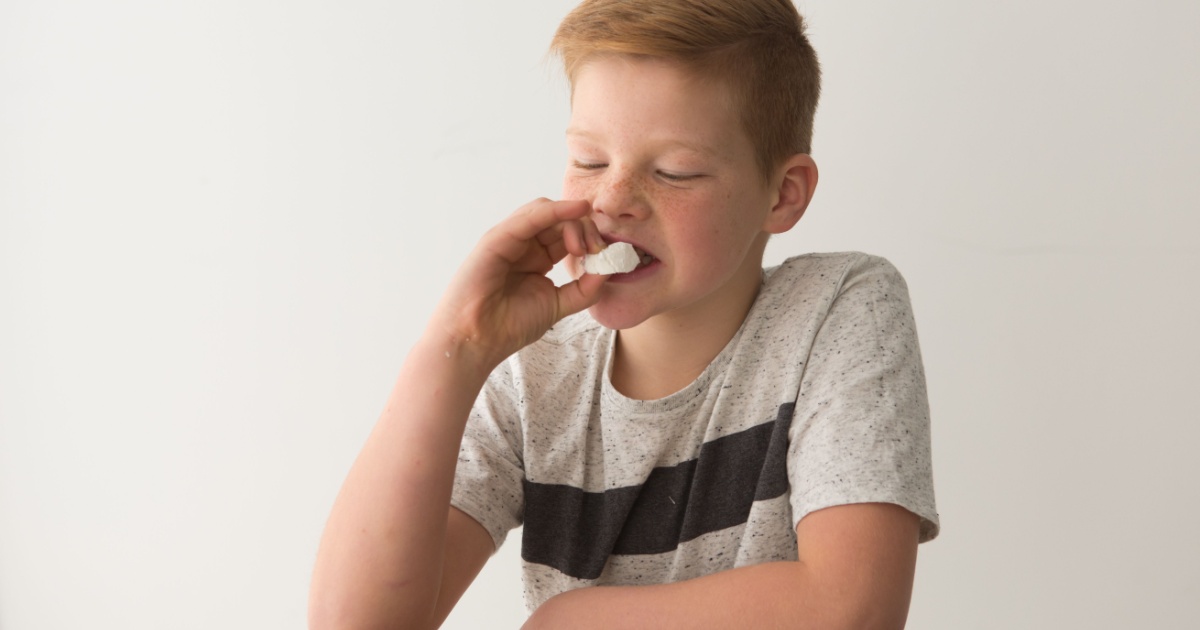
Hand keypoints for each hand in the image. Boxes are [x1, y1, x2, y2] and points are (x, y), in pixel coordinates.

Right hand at [429, 198, 606, 370]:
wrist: (476, 340)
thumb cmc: (508, 326)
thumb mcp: (557, 305)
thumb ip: (584, 289)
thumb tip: (608, 269)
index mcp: (537, 257)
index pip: (568, 233)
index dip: (590, 239)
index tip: (605, 257)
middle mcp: (523, 244)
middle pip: (560, 219)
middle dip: (586, 228)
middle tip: (598, 249)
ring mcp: (509, 239)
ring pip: (546, 211)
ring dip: (573, 221)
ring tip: (585, 245)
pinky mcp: (497, 238)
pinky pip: (530, 216)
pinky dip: (555, 210)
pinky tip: (576, 210)